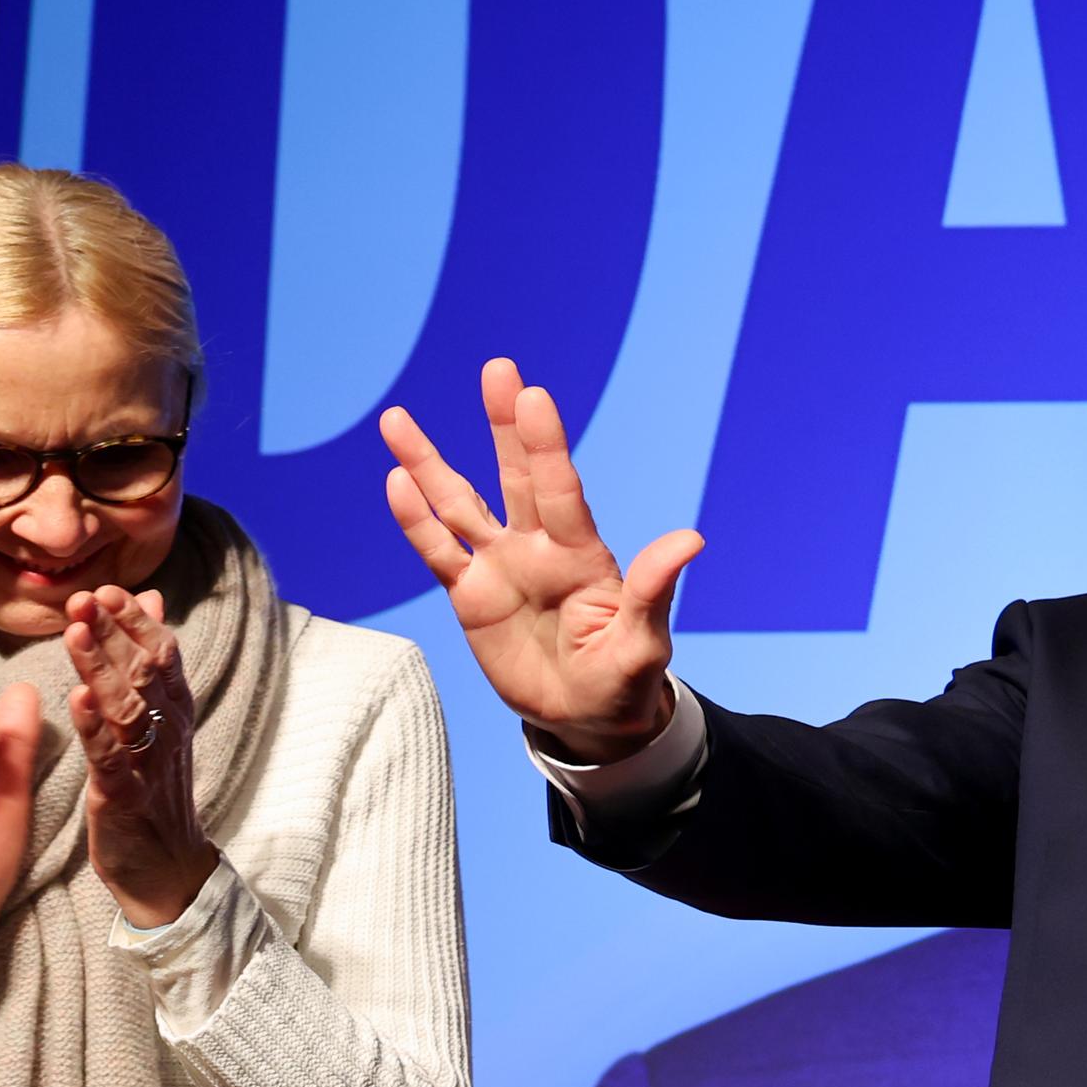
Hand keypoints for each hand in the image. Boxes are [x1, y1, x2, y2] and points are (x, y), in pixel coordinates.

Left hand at [64, 585, 218, 927]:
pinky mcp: (124, 796)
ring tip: (78, 632)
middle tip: (87, 597)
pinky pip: (110, 755)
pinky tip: (76, 697)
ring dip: (103, 666)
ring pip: (128, 705)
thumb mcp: (159, 723)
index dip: (136, 620)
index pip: (163, 653)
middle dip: (116, 632)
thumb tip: (153, 601)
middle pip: (146, 670)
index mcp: (175, 711)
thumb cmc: (156, 793)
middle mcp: (168, 731)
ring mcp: (148, 763)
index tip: (108, 589)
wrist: (167, 870)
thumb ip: (152, 662)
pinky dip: (95, 724)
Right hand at [380, 357, 702, 762]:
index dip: (545, 446)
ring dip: (429, 464)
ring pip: (459, 504)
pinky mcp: (471, 595)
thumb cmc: (623, 679)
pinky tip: (396, 482)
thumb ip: (653, 590)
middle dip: (504, 426)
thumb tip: (691, 539)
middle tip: (499, 369)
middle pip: (515, 476)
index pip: (560, 491)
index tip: (534, 398)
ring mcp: (501, 567)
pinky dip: (415, 520)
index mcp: (581, 554)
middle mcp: (538, 547)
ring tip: (397, 420)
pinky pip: (438, 552)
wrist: (586, 717)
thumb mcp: (642, 642)